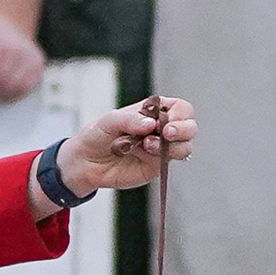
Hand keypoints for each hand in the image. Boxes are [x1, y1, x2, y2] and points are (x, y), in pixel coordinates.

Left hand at [60, 97, 197, 196]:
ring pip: (185, 147)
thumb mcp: (110, 120)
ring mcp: (161, 148)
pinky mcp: (156, 166)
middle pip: (190, 127)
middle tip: (166, 133)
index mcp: (154, 111)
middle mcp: (161, 129)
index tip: (166, 121)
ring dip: (172, 145)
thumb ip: (130, 120)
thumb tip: (152, 124)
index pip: (181, 108)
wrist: (86, 162)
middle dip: (183, 129)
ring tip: (146, 144)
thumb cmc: (98, 135)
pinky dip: (162, 157)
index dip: (179, 114)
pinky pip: (170, 161)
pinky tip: (144, 152)